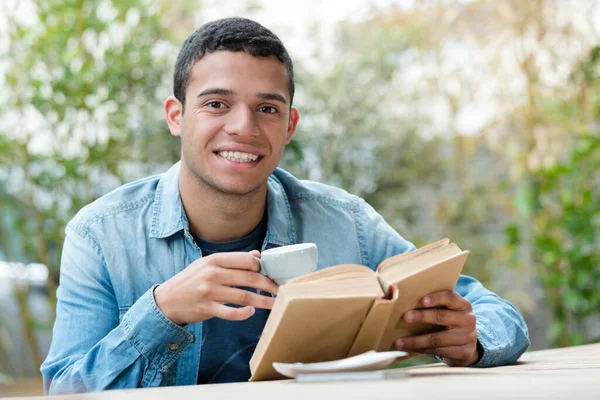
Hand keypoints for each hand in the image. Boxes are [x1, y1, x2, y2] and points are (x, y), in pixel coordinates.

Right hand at [154, 250, 277, 324]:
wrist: (166, 301)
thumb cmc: (190, 281)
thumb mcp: (207, 264)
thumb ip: (232, 260)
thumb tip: (257, 256)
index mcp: (214, 260)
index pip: (246, 261)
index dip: (263, 267)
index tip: (273, 273)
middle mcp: (212, 274)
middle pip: (250, 278)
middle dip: (269, 285)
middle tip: (280, 290)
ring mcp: (209, 292)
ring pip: (244, 297)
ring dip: (263, 301)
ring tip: (275, 303)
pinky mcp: (207, 308)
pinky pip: (230, 312)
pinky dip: (243, 314)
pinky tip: (251, 313)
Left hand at [394, 290, 478, 366]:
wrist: (468, 346)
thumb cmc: (450, 323)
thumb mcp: (449, 311)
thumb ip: (434, 304)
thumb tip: (399, 295)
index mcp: (463, 305)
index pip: (451, 297)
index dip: (436, 298)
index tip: (422, 300)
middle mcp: (468, 320)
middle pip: (442, 317)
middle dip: (422, 316)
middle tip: (405, 317)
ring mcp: (467, 337)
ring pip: (437, 339)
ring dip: (416, 340)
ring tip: (399, 342)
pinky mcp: (463, 353)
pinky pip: (438, 351)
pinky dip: (421, 350)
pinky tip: (409, 348)